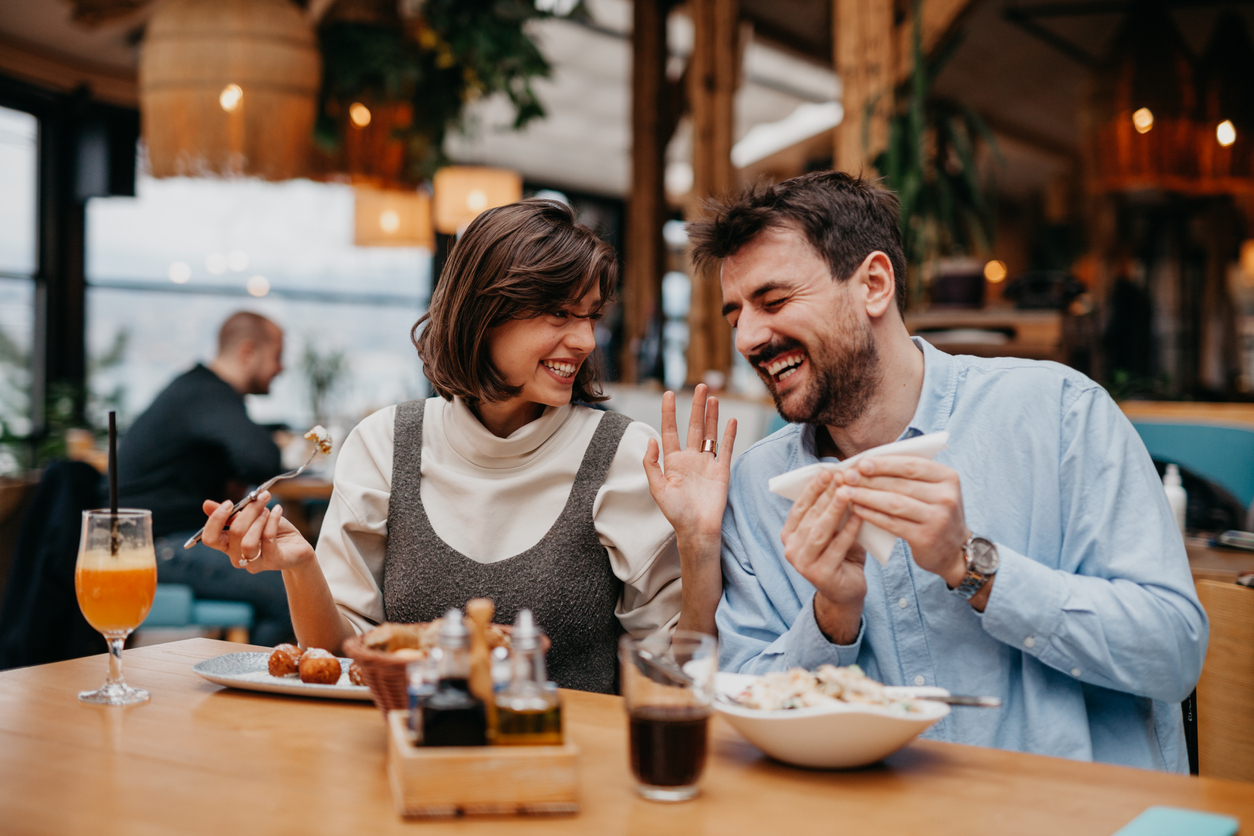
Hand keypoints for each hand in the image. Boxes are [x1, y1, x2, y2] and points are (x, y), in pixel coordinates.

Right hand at [200, 491, 314, 573]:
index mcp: (228, 545)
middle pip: (234, 533)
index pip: (210, 538)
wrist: (296, 546)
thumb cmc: (272, 531)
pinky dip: (273, 520)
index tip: (229, 503)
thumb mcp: (251, 519)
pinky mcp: (273, 561)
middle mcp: (237, 556)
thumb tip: (206, 504)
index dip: (215, 520)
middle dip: (248, 511)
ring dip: (259, 520)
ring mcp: (254, 562)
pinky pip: (268, 540)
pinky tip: (278, 510)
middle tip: (260, 497)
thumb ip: (231, 514)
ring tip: (268, 510)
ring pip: (248, 542)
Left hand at [643, 384, 736, 542]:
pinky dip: (729, 434)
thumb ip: (652, 464)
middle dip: (696, 406)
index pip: (670, 430)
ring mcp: (707, 463)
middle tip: (700, 386)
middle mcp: (691, 459)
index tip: (669, 394)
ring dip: (712, 415)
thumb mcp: (657, 489)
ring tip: (713, 397)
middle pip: (694, 426)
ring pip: (710, 433)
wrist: (698, 529)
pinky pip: (726, 448)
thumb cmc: (676, 513)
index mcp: (673, 462)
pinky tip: (731, 420)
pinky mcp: (721, 471)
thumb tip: (650, 440)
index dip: (669, 412)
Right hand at [781, 471, 867, 613]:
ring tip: (848, 492)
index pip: (799, 507)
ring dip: (834, 510)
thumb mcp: (833, 530)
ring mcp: (803, 564)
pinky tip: (859, 516)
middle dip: (826, 495)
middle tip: (841, 477)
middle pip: (810, 517)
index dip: (812, 489)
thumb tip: (843, 479)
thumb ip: (832, 511)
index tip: (827, 471)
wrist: (846, 592)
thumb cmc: (841, 555)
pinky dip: (849, 530)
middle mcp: (791, 549)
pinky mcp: (820, 576)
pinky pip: (836, 548)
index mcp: (789, 535)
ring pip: (820, 532)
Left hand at [838, 455, 968, 586]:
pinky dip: (872, 515)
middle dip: (870, 479)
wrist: (952, 550)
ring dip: (867, 496)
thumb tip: (867, 462)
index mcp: (948, 477)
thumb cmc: (933, 512)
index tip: (861, 463)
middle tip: (847, 477)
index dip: (884, 463)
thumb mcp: (932, 489)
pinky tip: (857, 510)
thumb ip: (908, 474)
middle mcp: (946, 497)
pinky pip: (892, 523)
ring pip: (894, 503)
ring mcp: (938, 519)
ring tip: (847, 492)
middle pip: (900, 484)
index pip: (911, 465)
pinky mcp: (926, 538)